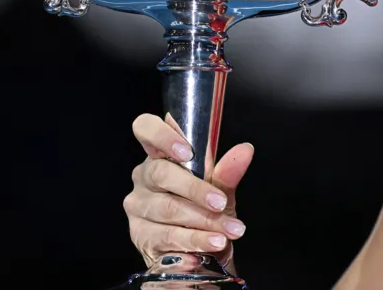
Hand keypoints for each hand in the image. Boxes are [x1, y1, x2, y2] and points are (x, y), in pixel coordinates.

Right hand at [124, 114, 253, 268]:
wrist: (201, 253)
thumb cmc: (205, 212)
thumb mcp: (221, 192)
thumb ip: (228, 172)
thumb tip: (244, 151)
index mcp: (160, 155)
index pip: (146, 129)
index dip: (161, 136)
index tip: (186, 151)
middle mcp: (144, 177)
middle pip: (162, 174)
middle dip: (196, 189)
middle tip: (222, 203)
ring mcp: (138, 206)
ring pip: (167, 208)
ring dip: (202, 221)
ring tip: (227, 231)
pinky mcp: (139, 235)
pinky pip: (166, 236)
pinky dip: (193, 241)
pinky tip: (210, 244)